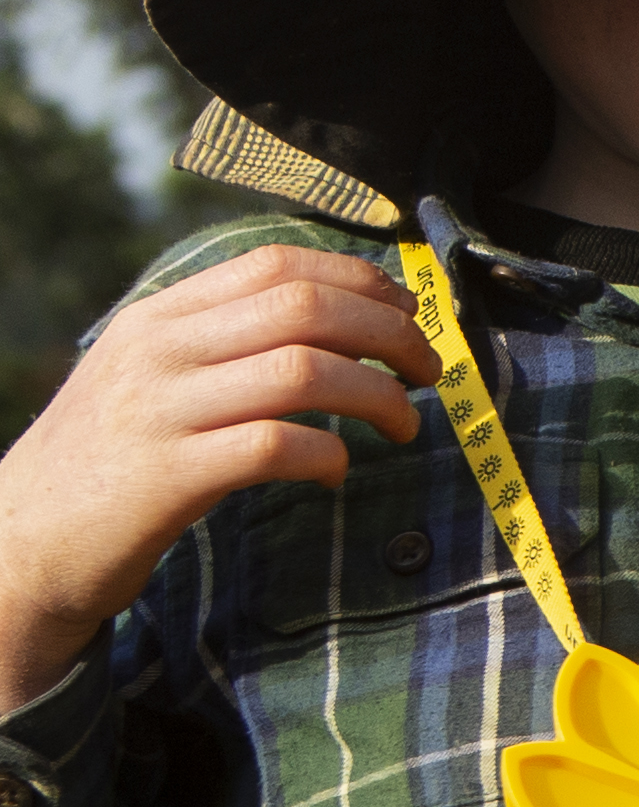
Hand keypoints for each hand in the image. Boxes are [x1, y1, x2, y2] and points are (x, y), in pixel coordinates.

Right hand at [0, 242, 437, 702]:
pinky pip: (276, 447)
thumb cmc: (109, 464)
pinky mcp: (167, 476)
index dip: (360, 281)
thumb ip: (223, 346)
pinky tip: (336, 472)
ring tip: (404, 425)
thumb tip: (337, 325)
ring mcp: (160, 410)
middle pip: (304, 308)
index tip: (408, 313)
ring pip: (303, 371)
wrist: (19, 542)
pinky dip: (328, 456)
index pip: (275, 264)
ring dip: (378, 396)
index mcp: (159, 317)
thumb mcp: (151, 380)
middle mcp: (158, 350)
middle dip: (390, 334)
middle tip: (429, 373)